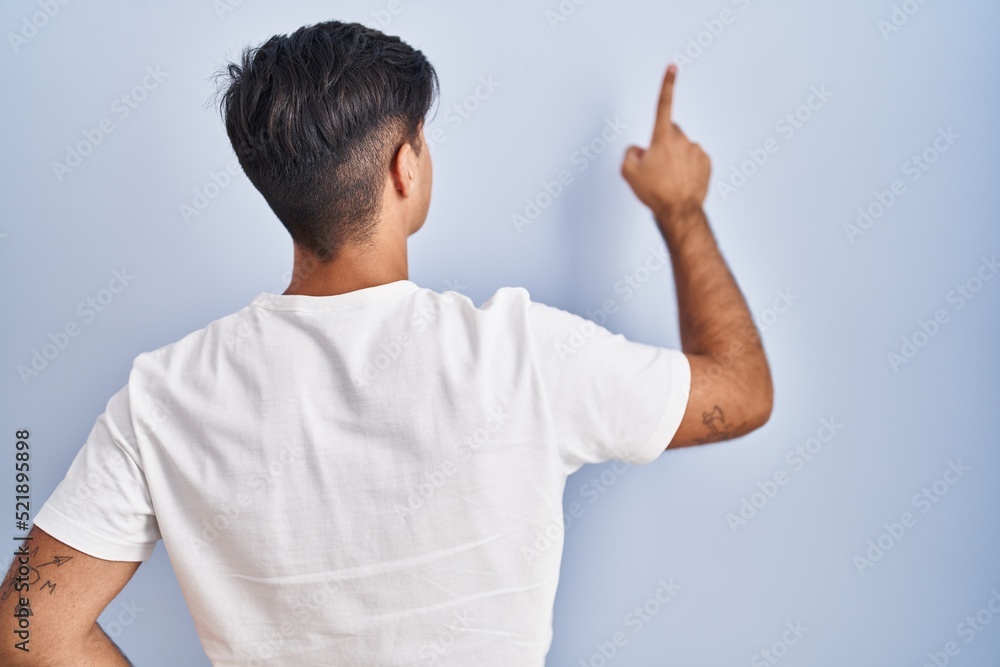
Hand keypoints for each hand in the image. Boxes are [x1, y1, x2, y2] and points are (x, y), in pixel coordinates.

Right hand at [621, 64, 710, 223]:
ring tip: (668, 180)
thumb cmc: (654, 192)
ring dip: (674, 158)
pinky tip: (680, 182)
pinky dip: (686, 167)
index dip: (667, 84)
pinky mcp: (706, 163)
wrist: (679, 212)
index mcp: (663, 137)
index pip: (663, 104)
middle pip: (669, 133)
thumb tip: (639, 149)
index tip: (672, 67)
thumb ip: (630, 153)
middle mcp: (682, 140)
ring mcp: (696, 151)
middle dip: (662, 144)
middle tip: (655, 168)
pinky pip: (693, 160)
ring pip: (681, 148)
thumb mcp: (628, 172)